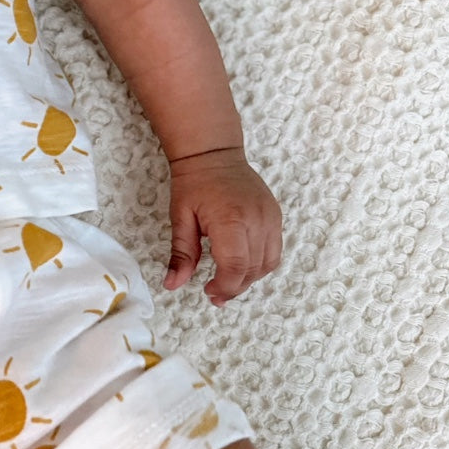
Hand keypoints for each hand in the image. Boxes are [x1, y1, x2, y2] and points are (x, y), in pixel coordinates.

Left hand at [163, 148, 281, 305]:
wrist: (214, 154)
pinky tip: (242, 266)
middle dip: (234, 287)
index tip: (209, 291)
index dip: (224, 287)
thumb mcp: (180, 218)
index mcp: (230, 220)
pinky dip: (260, 265)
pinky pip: (274, 250)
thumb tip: (172, 284)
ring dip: (249, 278)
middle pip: (252, 269)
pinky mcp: (276, 216)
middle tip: (215, 294)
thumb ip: (181, 254)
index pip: (235, 267)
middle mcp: (256, 220)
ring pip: (267, 264)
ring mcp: (270, 218)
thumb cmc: (194, 184)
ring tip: (228, 282)